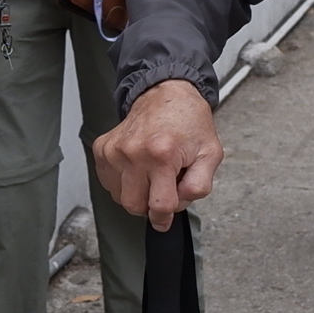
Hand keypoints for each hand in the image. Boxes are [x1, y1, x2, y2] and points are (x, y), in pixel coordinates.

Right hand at [91, 79, 221, 227]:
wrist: (165, 94)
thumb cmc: (188, 122)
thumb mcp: (210, 154)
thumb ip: (200, 185)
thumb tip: (179, 203)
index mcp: (162, 154)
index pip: (159, 206)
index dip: (165, 217)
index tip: (165, 218)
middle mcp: (134, 152)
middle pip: (133, 206)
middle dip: (148, 206)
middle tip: (161, 190)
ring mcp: (115, 150)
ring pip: (118, 197)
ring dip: (136, 193)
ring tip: (150, 173)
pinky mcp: (103, 148)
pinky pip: (108, 182)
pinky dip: (123, 182)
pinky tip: (137, 168)